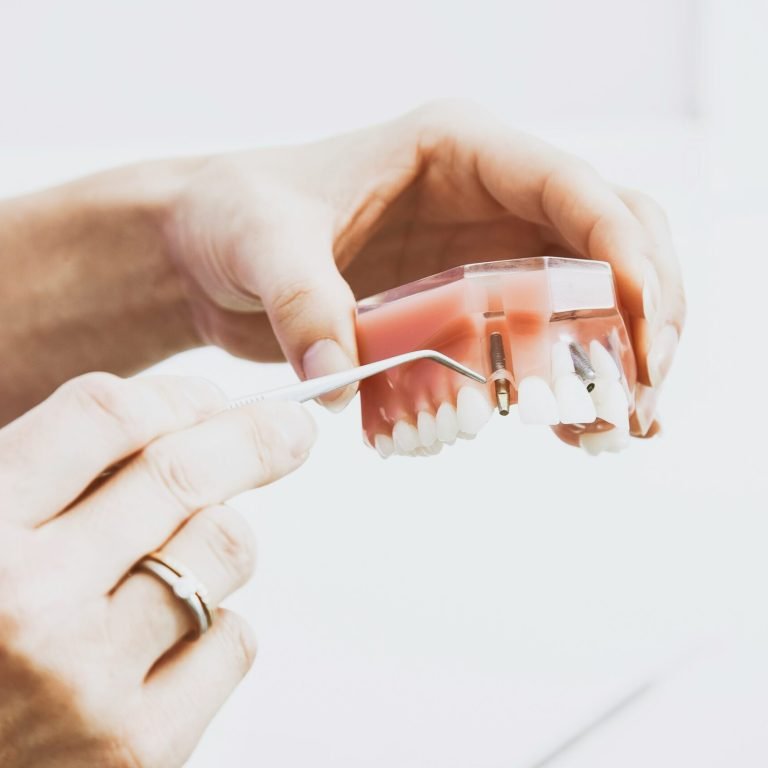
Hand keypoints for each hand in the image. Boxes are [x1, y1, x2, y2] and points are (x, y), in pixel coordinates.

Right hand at [0, 373, 314, 766]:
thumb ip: (50, 481)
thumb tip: (177, 415)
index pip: (104, 417)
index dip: (174, 396)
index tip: (210, 400)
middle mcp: (30, 605)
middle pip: (183, 474)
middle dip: (254, 436)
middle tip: (290, 426)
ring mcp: (89, 682)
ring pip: (224, 547)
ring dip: (221, 537)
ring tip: (183, 557)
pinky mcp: (140, 751)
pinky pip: (234, 639)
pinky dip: (219, 624)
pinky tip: (172, 639)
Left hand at [167, 100, 684, 430]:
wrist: (207, 251)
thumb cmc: (234, 215)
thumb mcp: (261, 242)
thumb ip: (301, 302)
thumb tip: (339, 378)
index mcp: (460, 154)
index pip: (572, 191)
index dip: (623, 255)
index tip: (642, 330)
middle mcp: (489, 201)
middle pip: (610, 242)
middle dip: (641, 316)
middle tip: (639, 397)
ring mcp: (483, 257)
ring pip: (589, 298)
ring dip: (617, 362)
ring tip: (620, 428)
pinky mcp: (465, 310)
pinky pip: (540, 342)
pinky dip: (568, 384)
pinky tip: (577, 432)